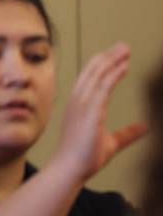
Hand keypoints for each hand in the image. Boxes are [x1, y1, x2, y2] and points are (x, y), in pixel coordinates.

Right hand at [51, 42, 147, 181]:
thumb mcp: (112, 142)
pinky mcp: (89, 111)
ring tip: (125, 50)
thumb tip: (145, 126)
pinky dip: (113, 75)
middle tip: (123, 46)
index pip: (90, 78)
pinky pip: (102, 88)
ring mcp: (81, 105)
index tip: (118, 56)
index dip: (103, 65)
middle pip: (92, 72)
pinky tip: (123, 67)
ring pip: (96, 75)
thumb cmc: (85, 157)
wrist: (70, 168)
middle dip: (108, 57)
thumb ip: (128, 133)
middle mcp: (77, 101)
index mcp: (79, 105)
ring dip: (112, 61)